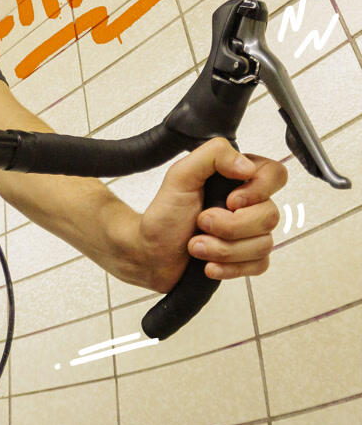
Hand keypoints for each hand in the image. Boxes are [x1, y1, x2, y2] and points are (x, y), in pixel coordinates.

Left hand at [136, 137, 286, 292]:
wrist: (150, 252)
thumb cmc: (164, 215)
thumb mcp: (180, 176)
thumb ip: (212, 156)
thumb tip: (247, 166)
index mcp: (236, 178)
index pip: (274, 175)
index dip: (258, 190)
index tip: (230, 201)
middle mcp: (248, 204)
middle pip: (270, 215)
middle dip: (229, 226)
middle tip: (200, 223)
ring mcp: (250, 233)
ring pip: (263, 244)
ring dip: (223, 249)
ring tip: (195, 246)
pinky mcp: (247, 259)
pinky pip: (259, 266)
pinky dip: (230, 268)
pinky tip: (208, 264)